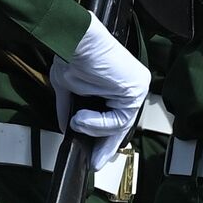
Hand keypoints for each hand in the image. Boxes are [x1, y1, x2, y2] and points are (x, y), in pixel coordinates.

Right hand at [49, 15, 149, 169]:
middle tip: (94, 162)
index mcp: (116, 83)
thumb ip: (69, 109)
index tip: (94, 156)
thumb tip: (66, 128)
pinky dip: (99, 123)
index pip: (115, 117)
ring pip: (120, 123)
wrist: (74, 40)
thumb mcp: (67, 88)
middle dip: (106, 146)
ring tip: (76, 122)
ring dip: (95, 129)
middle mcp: (130, 84)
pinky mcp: (136, 88)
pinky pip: (120, 118)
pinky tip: (81, 118)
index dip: (104, 139)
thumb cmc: (72, 55)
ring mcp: (135, 86)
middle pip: (122, 124)